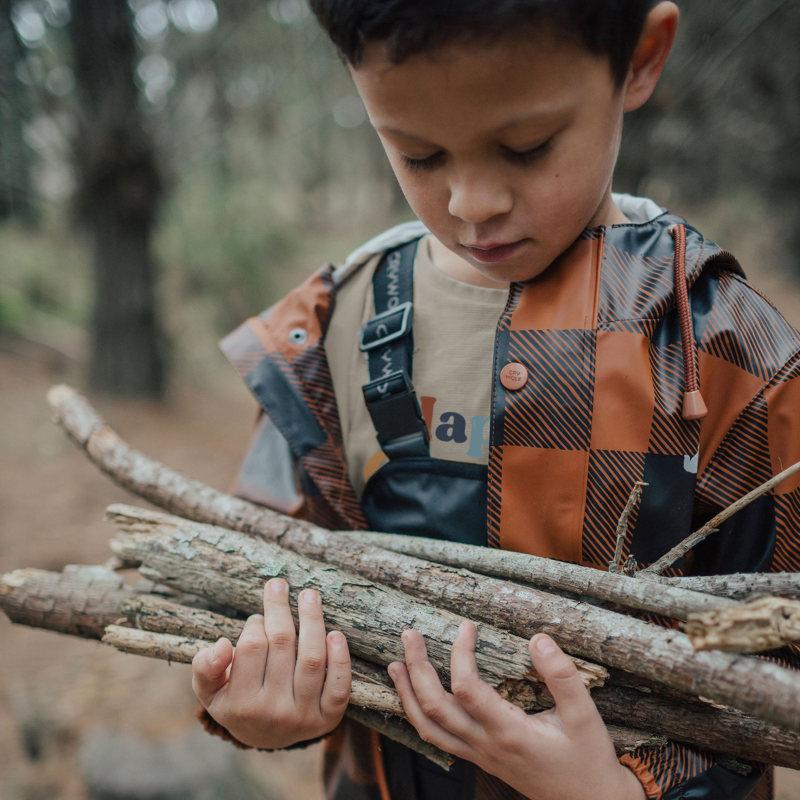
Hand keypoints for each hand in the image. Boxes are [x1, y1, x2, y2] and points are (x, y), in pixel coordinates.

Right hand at [191, 578, 350, 748]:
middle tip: (279, 584)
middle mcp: (273, 712)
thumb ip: (206, 668)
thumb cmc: (237, 702)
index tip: (257, 617)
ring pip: (311, 659)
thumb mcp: (211, 691)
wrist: (267, 737)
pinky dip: (340, 659)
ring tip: (309, 595)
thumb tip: (222, 644)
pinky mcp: (328, 717)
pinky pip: (338, 686)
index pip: (251, 648)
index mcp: (241, 705)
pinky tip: (335, 634)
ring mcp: (303, 716)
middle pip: (282, 646)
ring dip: (312, 620)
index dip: (255, 625)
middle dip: (280, 609)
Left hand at [388, 623, 645, 799]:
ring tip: (395, 665)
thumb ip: (562, 676)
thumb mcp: (585, 716)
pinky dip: (419, 716)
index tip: (467, 626)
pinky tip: (415, 697)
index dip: (460, 653)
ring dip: (407, 695)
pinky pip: (438, 739)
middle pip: (434, 708)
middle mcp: (485, 745)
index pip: (467, 688)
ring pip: (427, 728)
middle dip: (416, 669)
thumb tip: (538, 638)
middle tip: (410, 634)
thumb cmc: (587, 759)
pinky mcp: (479, 758)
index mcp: (508, 732)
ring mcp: (478, 755)